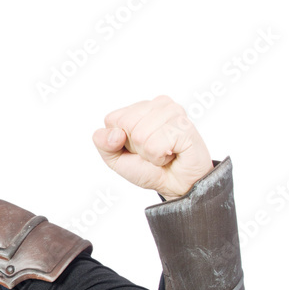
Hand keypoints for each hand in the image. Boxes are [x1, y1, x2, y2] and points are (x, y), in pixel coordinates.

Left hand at [92, 95, 212, 199]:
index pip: (112, 119)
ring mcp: (174, 112)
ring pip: (140, 135)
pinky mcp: (184, 126)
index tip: (136, 147)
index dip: (119, 141)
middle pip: (126, 124)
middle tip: (151, 151)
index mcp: (140, 107)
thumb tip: (114, 134)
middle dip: (135, 146)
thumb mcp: (116, 158)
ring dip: (148, 153)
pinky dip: (159, 157)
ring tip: (162, 152)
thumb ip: (103, 144)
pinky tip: (172, 154)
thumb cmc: (148, 168)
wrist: (176, 185)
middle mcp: (158, 104)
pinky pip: (155, 145)